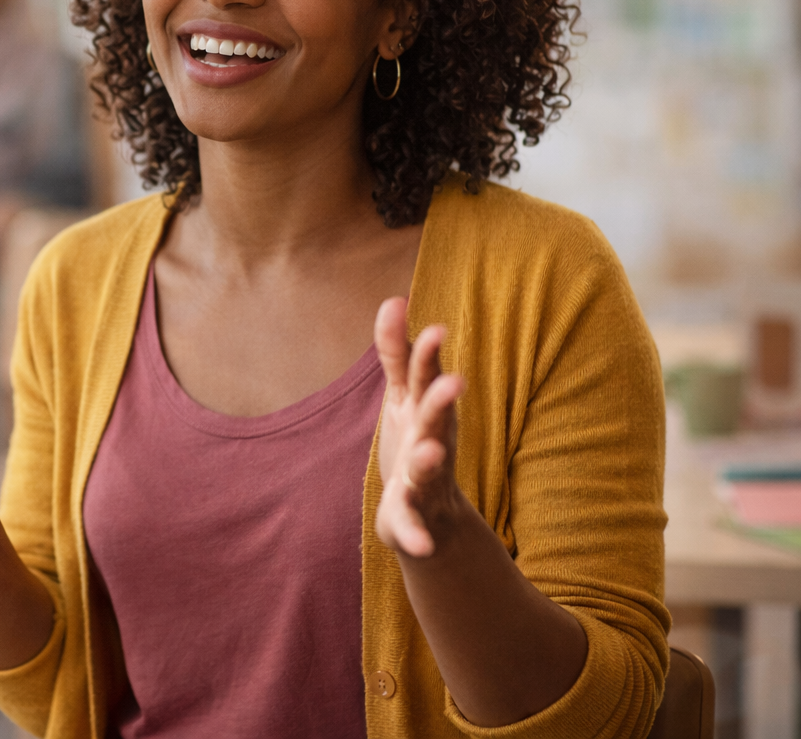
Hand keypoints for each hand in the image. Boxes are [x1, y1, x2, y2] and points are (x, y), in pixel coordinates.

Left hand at [374, 297, 465, 557]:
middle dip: (441, 400)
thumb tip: (394, 299)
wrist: (426, 511)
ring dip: (429, 460)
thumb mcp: (401, 393)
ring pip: (428, 468)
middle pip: (435, 418)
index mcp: (426, 409)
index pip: (425, 375)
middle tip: (452, 382)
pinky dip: (416, 534)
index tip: (436, 329)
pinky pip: (414, 523)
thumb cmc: (415, 438)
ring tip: (429, 452)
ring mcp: (426, 478)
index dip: (429, 354)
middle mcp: (433, 439)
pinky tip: (421, 547)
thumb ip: (394, 350)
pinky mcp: (413, 513)